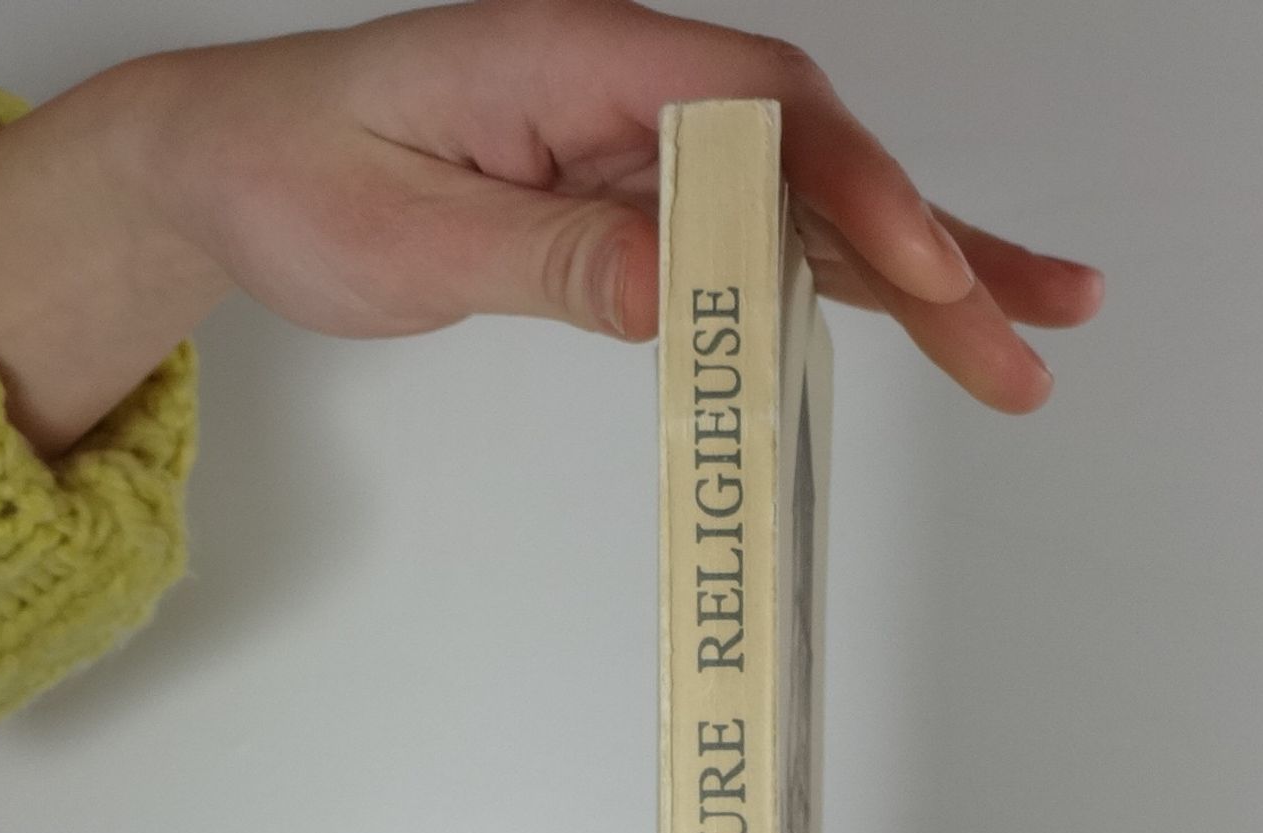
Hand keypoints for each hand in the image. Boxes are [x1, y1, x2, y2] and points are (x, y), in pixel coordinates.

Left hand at [0, 0, 1103, 455]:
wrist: (235, 163)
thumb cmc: (299, 172)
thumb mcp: (405, 232)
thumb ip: (549, 258)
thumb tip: (679, 292)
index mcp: (575, 59)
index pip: (754, 108)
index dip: (851, 187)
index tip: (922, 266)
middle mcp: (629, 94)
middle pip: (816, 163)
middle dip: (930, 253)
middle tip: (1024, 339)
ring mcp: (640, 150)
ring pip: (807, 211)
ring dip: (921, 279)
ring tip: (1027, 341)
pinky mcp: (634, 207)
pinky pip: (756, 246)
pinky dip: (840, 289)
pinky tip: (920, 320)